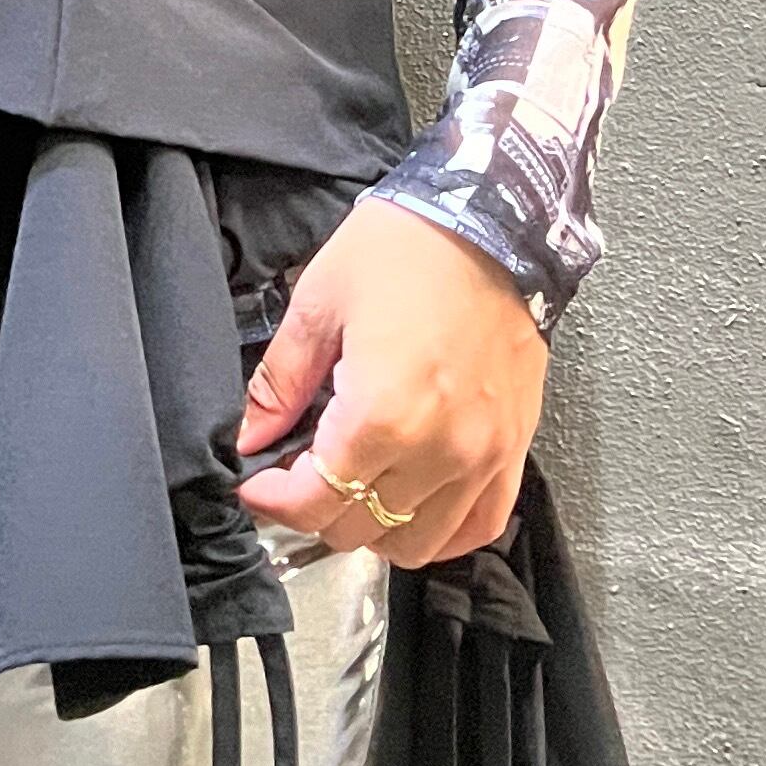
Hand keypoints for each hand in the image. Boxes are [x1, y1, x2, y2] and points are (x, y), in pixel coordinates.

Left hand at [233, 200, 545, 565]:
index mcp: (382, 415)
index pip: (314, 502)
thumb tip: (251, 434)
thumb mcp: (318, 304)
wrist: (492, 222)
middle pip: (359, 529)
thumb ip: (280, 382)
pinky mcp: (514, 449)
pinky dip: (440, 529)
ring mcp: (484, 456)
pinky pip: (479, 526)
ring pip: (416, 544)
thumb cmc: (407, 249)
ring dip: (374, 528)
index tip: (258, 482)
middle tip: (300, 475)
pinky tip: (412, 502)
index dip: (273, 501)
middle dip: (315, 509)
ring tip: (355, 486)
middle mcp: (439, 450)